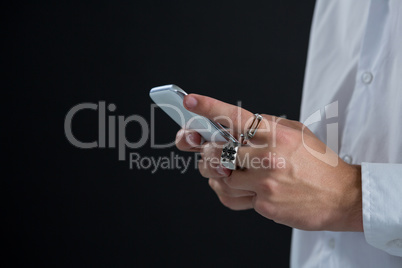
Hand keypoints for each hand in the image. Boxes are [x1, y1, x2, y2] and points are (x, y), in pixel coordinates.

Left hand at [176, 94, 362, 231]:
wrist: (343, 196)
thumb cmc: (318, 163)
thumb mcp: (296, 133)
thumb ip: (267, 126)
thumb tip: (237, 123)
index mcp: (276, 134)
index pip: (236, 116)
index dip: (209, 107)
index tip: (190, 101)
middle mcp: (269, 156)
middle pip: (218, 152)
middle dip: (209, 152)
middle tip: (209, 151)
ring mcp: (266, 182)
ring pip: (221, 178)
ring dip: (220, 175)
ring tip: (231, 172)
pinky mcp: (265, 204)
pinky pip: (232, 199)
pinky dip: (230, 193)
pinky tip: (241, 188)